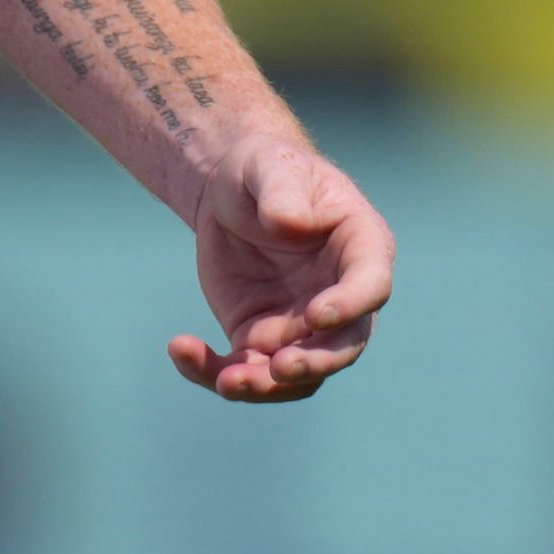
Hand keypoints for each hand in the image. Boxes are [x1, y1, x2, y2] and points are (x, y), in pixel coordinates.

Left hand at [165, 136, 394, 403]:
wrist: (228, 194)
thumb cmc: (263, 170)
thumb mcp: (269, 167)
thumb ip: (282, 191)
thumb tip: (289, 222)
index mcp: (361, 247)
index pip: (371, 285)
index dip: (350, 305)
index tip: (315, 315)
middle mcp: (341, 296)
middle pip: (343, 346)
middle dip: (315, 363)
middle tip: (280, 367)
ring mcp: (302, 326)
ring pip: (297, 376)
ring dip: (266, 386)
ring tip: (227, 381)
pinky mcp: (260, 340)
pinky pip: (244, 369)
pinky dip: (214, 372)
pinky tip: (181, 350)